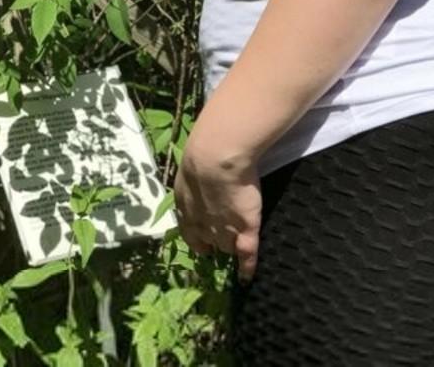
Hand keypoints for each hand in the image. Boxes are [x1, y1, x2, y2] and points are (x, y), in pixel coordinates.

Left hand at [174, 130, 262, 284]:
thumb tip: (201, 167)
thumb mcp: (191, 166)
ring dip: (230, 249)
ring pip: (227, 246)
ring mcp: (224, 230)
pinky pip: (247, 255)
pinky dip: (247, 268)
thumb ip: (195, 176)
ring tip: (237, 253)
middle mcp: (202, 225)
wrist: (215, 158)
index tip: (202, 245)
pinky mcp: (245, 230)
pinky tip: (247, 278)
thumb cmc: (203, 154)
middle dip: (214, 242)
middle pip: (209, 240)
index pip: (190, 233)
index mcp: (186, 209)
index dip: (197, 239)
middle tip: (222, 244)